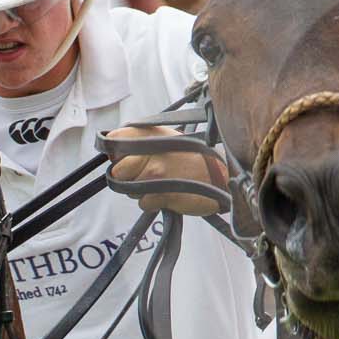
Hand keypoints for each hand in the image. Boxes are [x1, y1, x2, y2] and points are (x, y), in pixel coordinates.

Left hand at [103, 125, 228, 214]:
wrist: (223, 177)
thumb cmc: (196, 160)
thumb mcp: (171, 138)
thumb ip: (145, 141)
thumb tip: (115, 149)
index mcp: (153, 135)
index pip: (116, 140)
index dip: (117, 154)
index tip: (125, 159)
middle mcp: (151, 152)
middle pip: (118, 171)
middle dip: (128, 178)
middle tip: (148, 177)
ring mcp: (156, 173)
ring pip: (129, 190)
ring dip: (143, 192)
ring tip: (164, 185)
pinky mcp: (161, 193)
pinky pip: (143, 204)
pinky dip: (153, 203)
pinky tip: (169, 195)